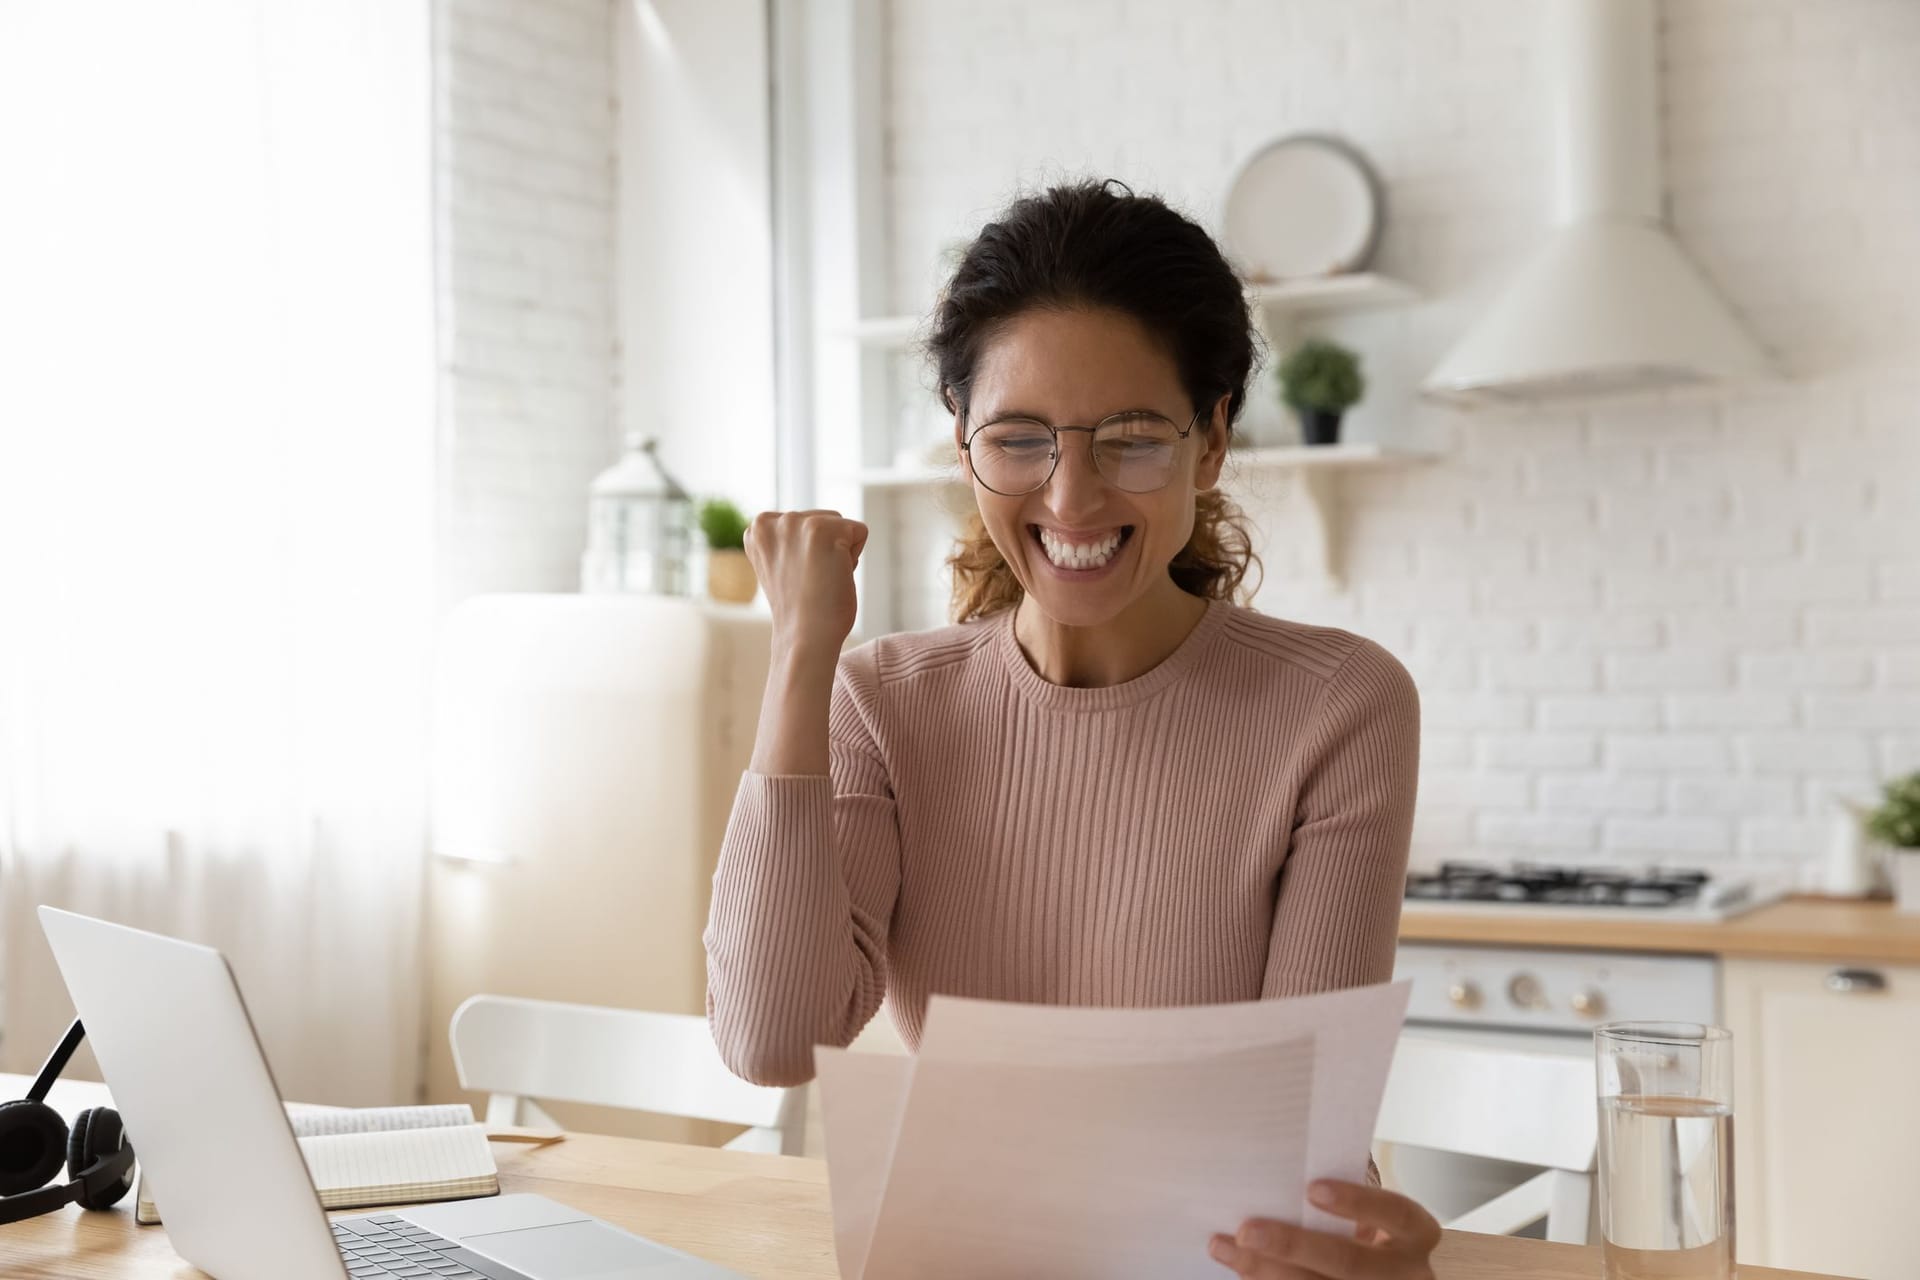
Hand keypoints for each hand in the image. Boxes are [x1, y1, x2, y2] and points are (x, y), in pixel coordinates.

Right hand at [744, 509, 868, 652]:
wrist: (804, 637)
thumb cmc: (799, 610)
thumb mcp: (781, 564)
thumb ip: (789, 541)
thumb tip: (813, 534)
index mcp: (757, 528)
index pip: (804, 523)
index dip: (810, 553)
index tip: (797, 577)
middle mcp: (770, 520)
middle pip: (824, 519)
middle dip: (826, 549)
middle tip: (810, 581)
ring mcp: (795, 522)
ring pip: (841, 525)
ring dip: (840, 552)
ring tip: (820, 579)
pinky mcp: (822, 529)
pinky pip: (860, 532)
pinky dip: (855, 557)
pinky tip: (833, 576)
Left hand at [1208, 1180, 1439, 1278]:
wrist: (1383, 1273)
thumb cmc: (1367, 1227)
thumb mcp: (1369, 1210)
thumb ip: (1339, 1196)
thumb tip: (1280, 1165)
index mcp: (1417, 1234)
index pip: (1396, 1213)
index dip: (1358, 1202)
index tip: (1313, 1187)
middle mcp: (1407, 1272)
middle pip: (1350, 1262)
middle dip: (1293, 1246)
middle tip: (1247, 1228)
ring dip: (1264, 1270)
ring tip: (1224, 1246)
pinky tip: (1238, 1266)